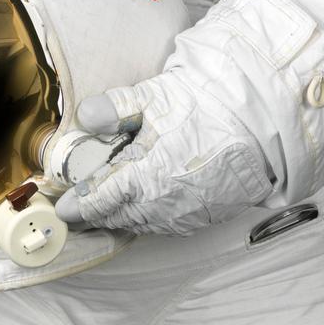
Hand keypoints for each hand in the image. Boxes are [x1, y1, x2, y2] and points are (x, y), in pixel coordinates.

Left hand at [53, 71, 274, 235]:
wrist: (260, 124)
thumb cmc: (207, 107)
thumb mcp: (156, 98)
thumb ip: (115, 108)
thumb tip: (84, 116)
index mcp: (145, 179)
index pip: (101, 200)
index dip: (79, 206)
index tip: (63, 209)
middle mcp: (163, 206)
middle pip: (119, 217)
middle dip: (98, 214)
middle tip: (81, 211)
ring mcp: (186, 215)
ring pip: (143, 225)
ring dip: (124, 218)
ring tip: (110, 211)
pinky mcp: (207, 217)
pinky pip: (168, 226)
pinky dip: (152, 219)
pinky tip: (149, 208)